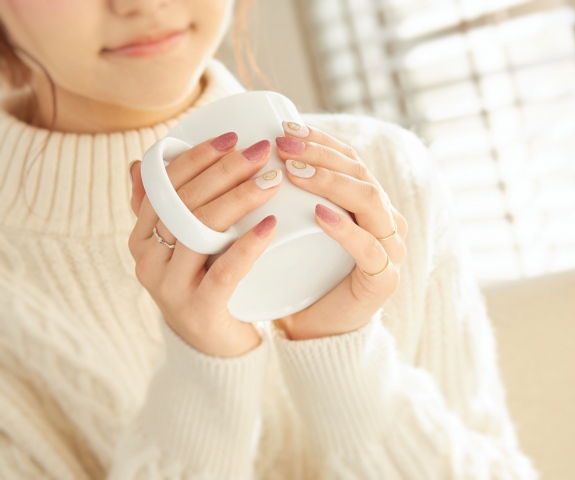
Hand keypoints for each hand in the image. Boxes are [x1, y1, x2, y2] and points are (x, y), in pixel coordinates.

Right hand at [128, 133, 282, 356]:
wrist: (212, 347)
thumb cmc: (204, 283)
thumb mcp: (181, 245)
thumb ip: (164, 209)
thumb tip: (141, 163)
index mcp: (140, 236)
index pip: (163, 185)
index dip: (197, 157)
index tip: (234, 137)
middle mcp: (146, 259)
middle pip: (184, 203)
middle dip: (225, 171)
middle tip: (261, 152)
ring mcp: (169, 287)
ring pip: (201, 231)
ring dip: (238, 199)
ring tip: (272, 180)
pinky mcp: (198, 310)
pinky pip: (224, 271)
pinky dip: (248, 245)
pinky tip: (271, 224)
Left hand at [272, 121, 407, 339]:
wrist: (316, 331)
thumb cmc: (302, 276)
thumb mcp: (297, 229)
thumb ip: (291, 198)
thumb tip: (252, 156)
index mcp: (369, 205)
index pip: (351, 160)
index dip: (321, 139)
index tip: (285, 127)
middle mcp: (386, 221)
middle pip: (360, 173)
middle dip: (320, 153)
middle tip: (282, 144)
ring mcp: (391, 249)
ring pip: (368, 201)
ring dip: (330, 181)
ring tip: (294, 171)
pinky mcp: (384, 279)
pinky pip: (369, 249)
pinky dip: (344, 229)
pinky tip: (319, 214)